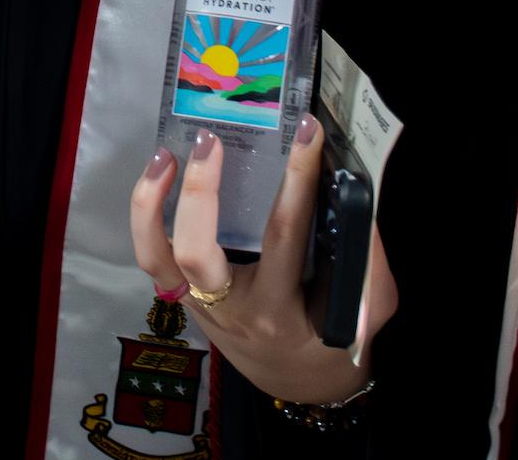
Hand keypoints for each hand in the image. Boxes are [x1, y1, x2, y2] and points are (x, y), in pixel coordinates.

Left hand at [128, 117, 397, 404]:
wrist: (298, 382)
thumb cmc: (335, 341)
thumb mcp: (368, 308)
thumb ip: (366, 259)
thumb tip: (352, 192)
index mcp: (279, 310)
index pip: (284, 235)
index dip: (297, 180)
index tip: (307, 134)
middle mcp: (231, 308)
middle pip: (196, 251)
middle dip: (200, 192)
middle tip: (210, 141)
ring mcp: (200, 305)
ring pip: (157, 257)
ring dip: (151, 203)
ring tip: (164, 154)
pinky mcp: (184, 298)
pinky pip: (154, 258)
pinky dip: (149, 217)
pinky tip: (159, 178)